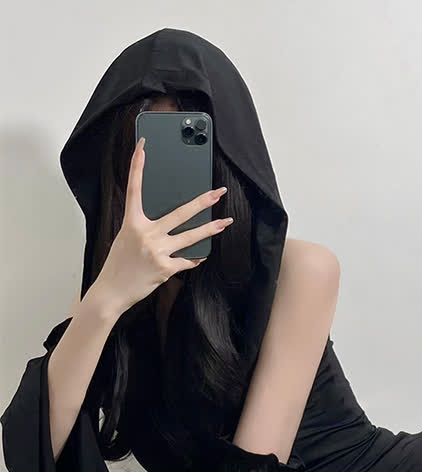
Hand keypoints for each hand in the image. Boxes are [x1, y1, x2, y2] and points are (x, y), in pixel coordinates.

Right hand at [92, 136, 232, 316]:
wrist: (112, 291)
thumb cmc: (120, 264)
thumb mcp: (127, 239)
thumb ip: (146, 228)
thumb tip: (170, 224)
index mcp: (132, 222)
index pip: (134, 188)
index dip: (137, 166)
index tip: (142, 146)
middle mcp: (146, 233)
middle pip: (179, 213)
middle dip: (202, 202)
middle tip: (218, 192)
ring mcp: (157, 250)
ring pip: (190, 237)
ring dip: (210, 229)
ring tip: (225, 222)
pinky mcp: (165, 268)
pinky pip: (187, 261)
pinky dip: (193, 259)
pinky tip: (199, 256)